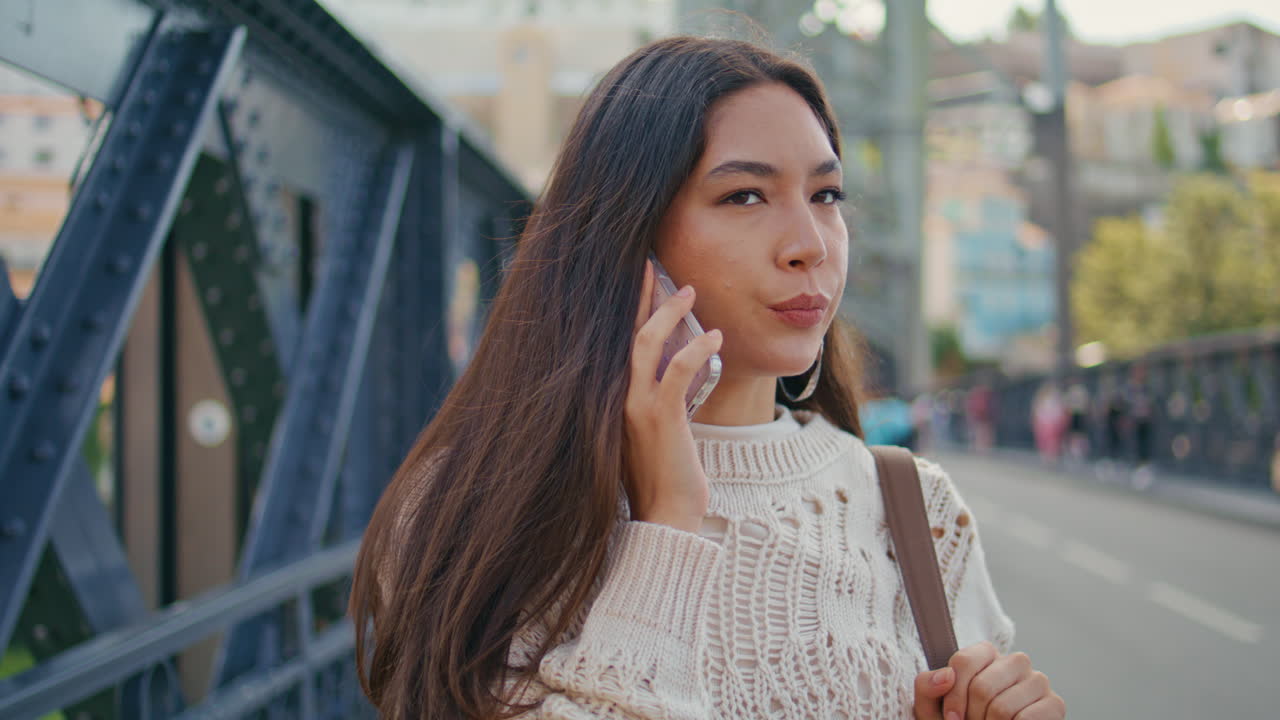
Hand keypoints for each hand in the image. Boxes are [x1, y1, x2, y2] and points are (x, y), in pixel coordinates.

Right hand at [623, 259, 722, 533]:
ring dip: (668, 311)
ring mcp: (635, 406)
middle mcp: (616, 397)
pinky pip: (677, 370)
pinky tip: (715, 336)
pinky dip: (697, 349)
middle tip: (651, 266)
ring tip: (690, 291)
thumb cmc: (661, 476)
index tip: (637, 282)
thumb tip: (670, 371)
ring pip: (647, 343)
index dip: (626, 310)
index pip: (616, 343)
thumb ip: (651, 400)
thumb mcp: (650, 432)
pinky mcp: (661, 417)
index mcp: (612, 399)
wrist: (664, 516)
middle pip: (624, 332)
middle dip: (639, 296)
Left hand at [912, 642, 1064, 719]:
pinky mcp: (1054, 704)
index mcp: (986, 654)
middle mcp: (1016, 661)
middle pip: (982, 688)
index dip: (953, 696)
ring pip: (1002, 707)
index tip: (952, 717)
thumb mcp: (934, 707)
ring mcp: (1037, 681)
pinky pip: (1025, 719)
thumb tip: (945, 677)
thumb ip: (927, 687)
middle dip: (972, 716)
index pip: (964, 662)